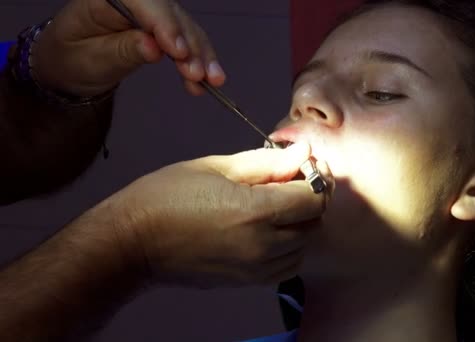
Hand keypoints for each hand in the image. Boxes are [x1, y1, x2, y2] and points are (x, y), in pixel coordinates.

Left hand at [31, 0, 223, 96]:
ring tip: (211, 80)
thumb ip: (122, 51)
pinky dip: (200, 60)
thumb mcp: (91, 58)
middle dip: (188, 44)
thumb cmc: (73, 57)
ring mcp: (153, 12)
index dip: (163, 24)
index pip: (141, 2)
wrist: (70, 64)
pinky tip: (210, 80)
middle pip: (170, 13)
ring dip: (201, 54)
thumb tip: (153, 48)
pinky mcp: (165, 28)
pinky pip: (188, 40)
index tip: (177, 52)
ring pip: (185, 27)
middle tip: (197, 73)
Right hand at [105, 143, 333, 287]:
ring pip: (304, 245)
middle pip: (314, 222)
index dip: (315, 177)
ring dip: (300, 223)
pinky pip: (287, 265)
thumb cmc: (167, 197)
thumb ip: (266, 163)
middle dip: (309, 198)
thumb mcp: (217, 167)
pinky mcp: (247, 283)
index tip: (304, 165)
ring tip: (275, 205)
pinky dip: (289, 246)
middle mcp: (262, 246)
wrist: (133, 242)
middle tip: (289, 180)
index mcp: (255, 212)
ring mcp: (256, 269)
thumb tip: (302, 153)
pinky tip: (268, 229)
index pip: (313, 197)